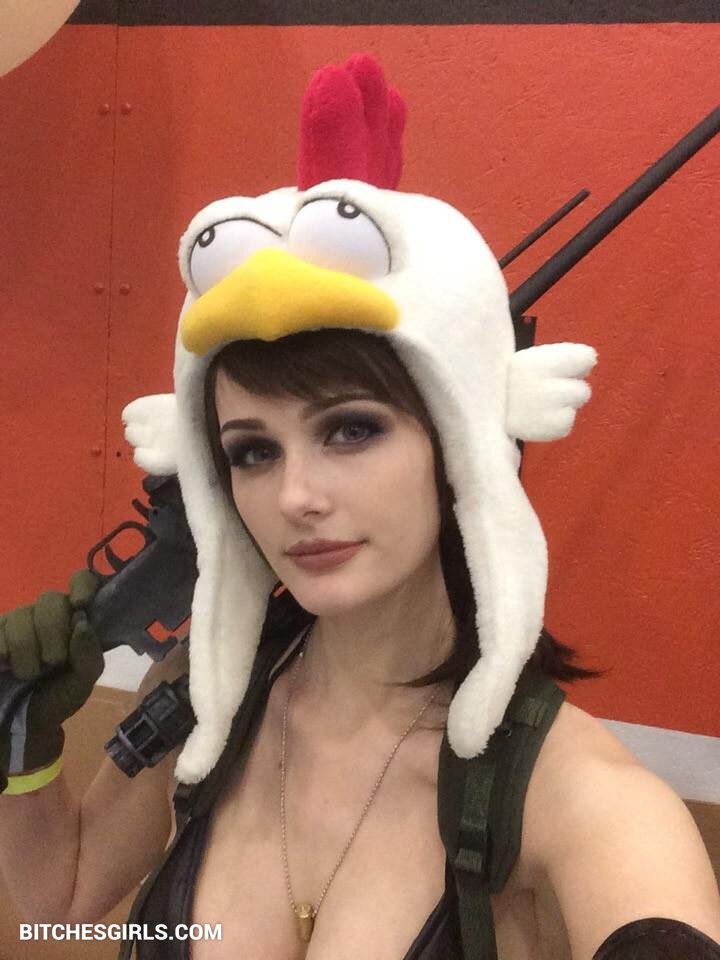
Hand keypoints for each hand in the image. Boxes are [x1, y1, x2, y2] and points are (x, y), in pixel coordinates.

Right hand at [0, 570, 103, 790]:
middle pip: (50, 599)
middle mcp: (48, 615)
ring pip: (22, 614)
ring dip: (27, 649)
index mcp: (75, 620)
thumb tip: (81, 622)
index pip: (82, 581)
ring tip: (27, 674)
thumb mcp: (82, 683)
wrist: (21, 724)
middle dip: (53, 631)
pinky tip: (5, 664)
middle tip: (53, 662)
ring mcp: (18, 621)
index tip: (80, 605)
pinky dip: (4, 649)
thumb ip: (89, 655)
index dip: (82, 585)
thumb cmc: (56, 699)